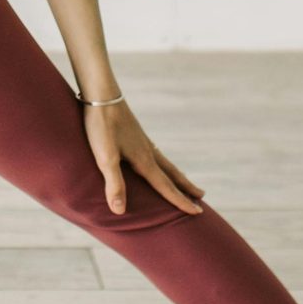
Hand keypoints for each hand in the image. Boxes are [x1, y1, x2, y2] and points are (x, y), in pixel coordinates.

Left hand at [83, 95, 206, 215]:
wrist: (100, 92)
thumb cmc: (101, 125)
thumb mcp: (105, 157)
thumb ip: (114, 183)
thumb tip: (120, 211)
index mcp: (144, 160)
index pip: (166, 186)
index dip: (180, 201)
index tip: (197, 212)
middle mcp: (147, 150)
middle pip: (171, 173)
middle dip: (185, 187)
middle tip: (202, 197)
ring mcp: (141, 140)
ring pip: (164, 162)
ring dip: (175, 174)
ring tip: (183, 180)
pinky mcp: (133, 132)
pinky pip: (154, 152)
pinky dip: (161, 162)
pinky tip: (154, 159)